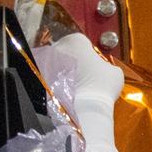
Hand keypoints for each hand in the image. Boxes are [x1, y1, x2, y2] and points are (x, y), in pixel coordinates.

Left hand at [35, 33, 123, 151]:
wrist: (83, 111)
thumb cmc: (100, 89)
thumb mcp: (114, 73)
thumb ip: (107, 65)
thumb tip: (104, 69)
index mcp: (76, 40)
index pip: (83, 43)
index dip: (89, 55)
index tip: (92, 66)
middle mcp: (57, 47)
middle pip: (65, 52)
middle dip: (72, 63)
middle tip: (82, 78)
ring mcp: (44, 62)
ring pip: (53, 65)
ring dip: (61, 74)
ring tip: (72, 89)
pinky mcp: (37, 78)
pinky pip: (46, 79)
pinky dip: (52, 85)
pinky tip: (63, 96)